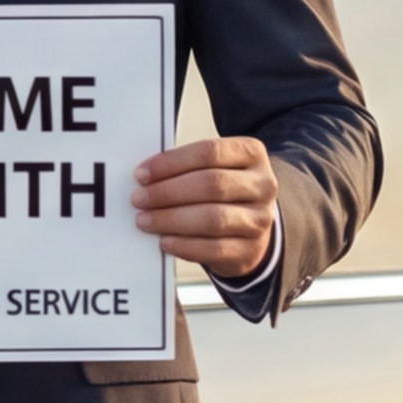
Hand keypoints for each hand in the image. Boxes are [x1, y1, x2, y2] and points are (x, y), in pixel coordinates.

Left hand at [135, 135, 276, 280]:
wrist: (250, 228)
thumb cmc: (221, 193)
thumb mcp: (214, 168)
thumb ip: (186, 168)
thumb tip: (145, 176)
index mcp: (252, 153)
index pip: (209, 152)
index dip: (171, 162)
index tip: (142, 174)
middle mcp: (263, 185)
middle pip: (211, 184)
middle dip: (168, 192)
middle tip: (139, 198)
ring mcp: (260, 219)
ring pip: (213, 218)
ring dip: (171, 219)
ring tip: (145, 220)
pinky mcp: (251, 250)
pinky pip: (214, 249)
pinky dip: (184, 245)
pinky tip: (164, 241)